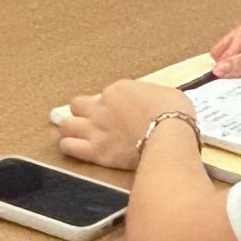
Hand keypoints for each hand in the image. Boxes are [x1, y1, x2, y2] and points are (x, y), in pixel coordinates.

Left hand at [54, 79, 195, 169]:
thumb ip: (150, 96)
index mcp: (119, 89)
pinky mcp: (95, 150)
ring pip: (66, 124)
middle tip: (89, 119)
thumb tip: (152, 101)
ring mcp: (96, 128)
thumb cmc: (175, 113)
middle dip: (81, 111)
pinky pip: (68, 146)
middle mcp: (102, 106)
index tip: (118, 112)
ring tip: (75, 133)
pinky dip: (69, 146)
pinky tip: (73, 147)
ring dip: (70, 128)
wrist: (169, 136)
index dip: (109, 104)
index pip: (105, 94)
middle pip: (77, 105)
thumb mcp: (166, 93)